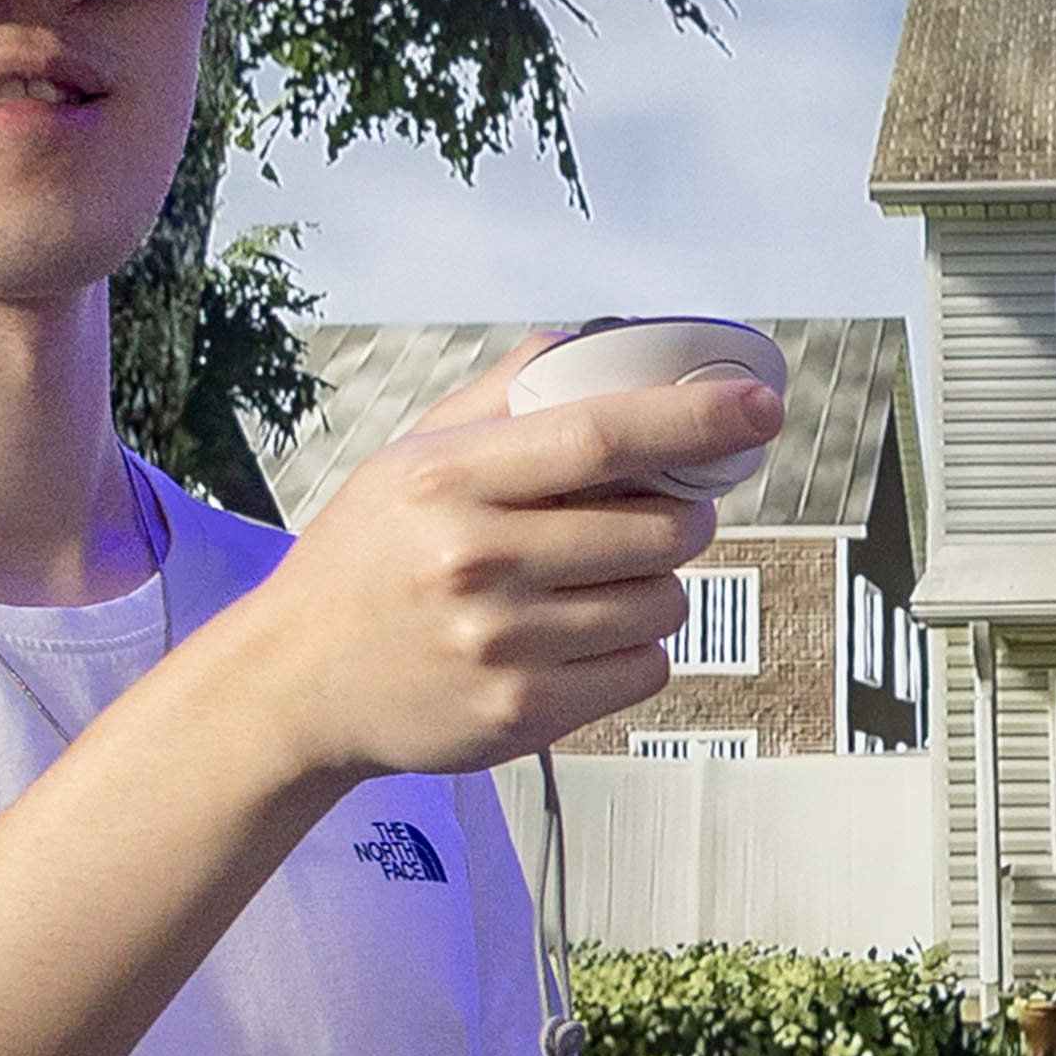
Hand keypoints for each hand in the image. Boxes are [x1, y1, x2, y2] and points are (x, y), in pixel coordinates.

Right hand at [194, 332, 773, 791]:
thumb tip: (599, 340)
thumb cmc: (366, 560)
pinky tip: (580, 638)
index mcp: (448, 480)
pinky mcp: (525, 715)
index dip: (696, 419)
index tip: (758, 408)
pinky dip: (635, 650)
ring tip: (597, 583)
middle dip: (683, 517)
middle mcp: (476, 561)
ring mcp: (503, 645)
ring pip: (663, 603)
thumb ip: (504, 399)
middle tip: (657, 513)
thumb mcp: (410, 459)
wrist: (296, 683)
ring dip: (656, 587)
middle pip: (657, 529)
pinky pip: (646, 669)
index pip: (601, 436)